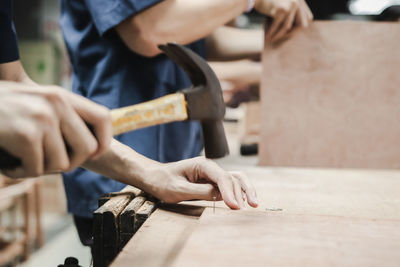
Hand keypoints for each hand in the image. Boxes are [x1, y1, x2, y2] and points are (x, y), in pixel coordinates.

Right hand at [0, 82, 111, 177]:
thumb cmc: (0, 110)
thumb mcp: (36, 103)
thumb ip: (62, 117)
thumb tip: (92, 147)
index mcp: (62, 95)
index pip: (103, 118)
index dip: (103, 141)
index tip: (93, 154)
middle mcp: (57, 103)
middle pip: (88, 149)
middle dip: (69, 162)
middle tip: (47, 161)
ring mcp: (43, 118)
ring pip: (62, 164)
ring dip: (40, 168)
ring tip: (20, 156)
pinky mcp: (27, 135)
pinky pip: (37, 170)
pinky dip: (20, 171)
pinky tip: (7, 160)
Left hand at [143, 157, 257, 209]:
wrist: (155, 177)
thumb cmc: (163, 182)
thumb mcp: (178, 189)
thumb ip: (199, 191)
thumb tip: (218, 195)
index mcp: (202, 165)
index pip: (222, 178)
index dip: (230, 192)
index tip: (235, 207)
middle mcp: (210, 168)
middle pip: (233, 177)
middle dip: (243, 192)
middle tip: (250, 207)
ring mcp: (212, 174)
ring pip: (236, 180)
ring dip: (246, 190)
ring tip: (254, 204)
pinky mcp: (212, 182)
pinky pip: (230, 185)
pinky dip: (239, 192)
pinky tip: (245, 201)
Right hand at [254, 0, 312, 42]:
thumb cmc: (268, 2)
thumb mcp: (284, 7)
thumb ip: (292, 15)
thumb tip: (297, 31)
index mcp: (301, 0)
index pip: (308, 18)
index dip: (299, 27)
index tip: (289, 33)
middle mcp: (298, 1)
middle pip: (301, 25)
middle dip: (291, 34)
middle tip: (281, 39)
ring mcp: (291, 4)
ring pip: (288, 27)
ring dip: (279, 35)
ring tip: (272, 39)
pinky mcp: (282, 8)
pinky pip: (278, 25)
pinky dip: (272, 32)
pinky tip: (267, 36)